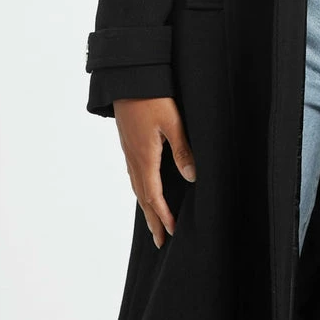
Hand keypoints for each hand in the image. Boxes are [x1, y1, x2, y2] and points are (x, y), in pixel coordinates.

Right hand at [112, 96, 195, 247]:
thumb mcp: (172, 122)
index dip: (164, 215)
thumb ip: (182, 149)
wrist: (128, 78)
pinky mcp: (129, 143)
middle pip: (143, 196)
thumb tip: (192, 177)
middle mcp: (134, 158)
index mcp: (144, 157)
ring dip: (146, 206)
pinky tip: (145, 188)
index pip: (154, 195)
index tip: (172, 232)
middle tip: (160, 241)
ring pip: (137, 186)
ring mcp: (129, 151)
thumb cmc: (152, 97)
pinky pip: (134, 174)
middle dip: (153, 219)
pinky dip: (141, 189)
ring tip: (153, 222)